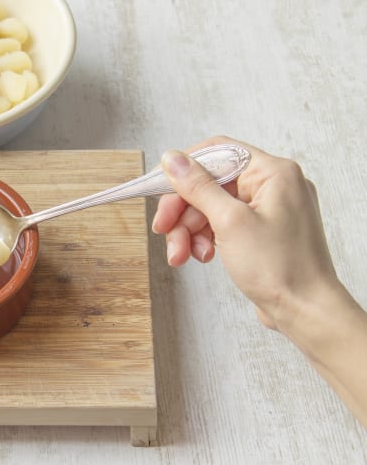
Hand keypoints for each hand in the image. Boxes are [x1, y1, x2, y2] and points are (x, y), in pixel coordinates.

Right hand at [151, 136, 338, 330]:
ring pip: (211, 208)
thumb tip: (173, 159)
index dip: (183, 168)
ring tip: (181, 255)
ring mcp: (267, 210)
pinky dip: (205, 239)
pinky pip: (222, 225)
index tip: (158, 185)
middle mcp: (272, 186)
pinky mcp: (260, 232)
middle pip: (209, 184)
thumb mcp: (230, 222)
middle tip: (163, 229)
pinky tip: (202, 257)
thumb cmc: (282, 268)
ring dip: (190, 230)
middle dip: (182, 210)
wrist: (306, 312)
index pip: (217, 152)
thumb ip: (198, 187)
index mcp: (273, 172)